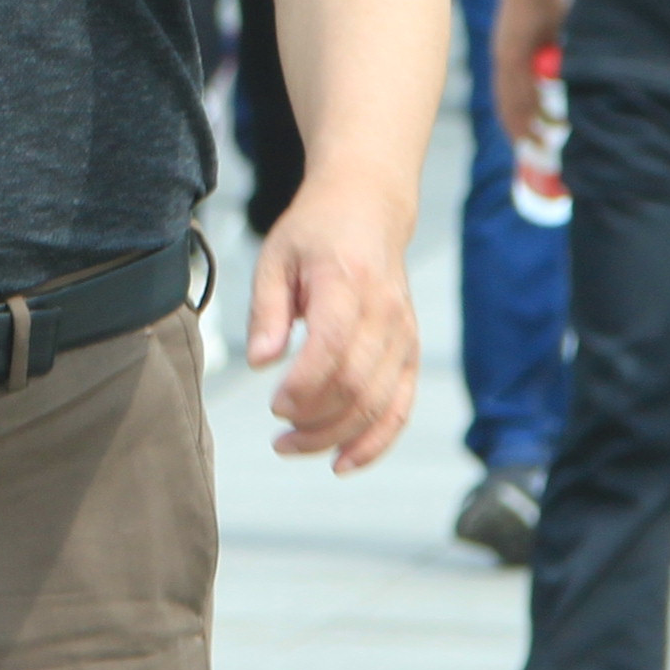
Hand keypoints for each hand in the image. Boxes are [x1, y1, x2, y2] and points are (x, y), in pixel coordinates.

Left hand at [246, 178, 419, 472]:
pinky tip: (343, 461)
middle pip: (357, 384)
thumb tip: (259, 363)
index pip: (332, 346)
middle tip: (278, 437)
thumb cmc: (315, 232)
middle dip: (315, 422)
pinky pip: (401, 406)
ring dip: (337, 437)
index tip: (273, 405)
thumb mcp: (275, 257)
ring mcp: (403, 333)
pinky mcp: (409, 351)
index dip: (304, 385)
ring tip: (294, 446)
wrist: (369, 207)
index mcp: (347, 282)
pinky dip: (376, 440)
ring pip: (379, 402)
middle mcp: (383, 311)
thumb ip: (266, 311)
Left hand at [491, 0, 568, 145]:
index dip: (513, 118)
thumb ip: (554, 47)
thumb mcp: (551, 28)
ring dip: (526, 124)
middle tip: (531, 153)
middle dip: (518, 129)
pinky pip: (522, 83)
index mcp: (507, 55)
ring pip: (514, 98)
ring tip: (539, 145)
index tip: (521, 139)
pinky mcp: (514, 48)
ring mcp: (507, 54)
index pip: (507, 95)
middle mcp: (502, 58)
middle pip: (507, 103)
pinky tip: (538, 122)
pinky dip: (530, 106)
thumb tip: (569, 59)